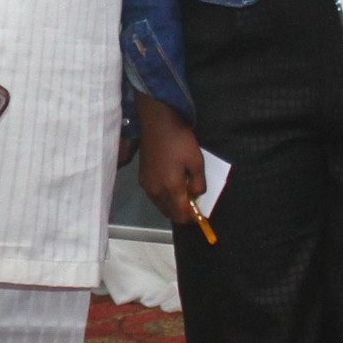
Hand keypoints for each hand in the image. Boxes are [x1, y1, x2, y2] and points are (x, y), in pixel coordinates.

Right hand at [132, 93, 205, 226]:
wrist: (157, 124)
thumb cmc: (180, 141)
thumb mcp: (197, 161)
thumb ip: (198, 183)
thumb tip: (196, 196)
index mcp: (170, 189)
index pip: (180, 215)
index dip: (191, 219)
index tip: (200, 215)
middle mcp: (156, 192)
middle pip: (170, 214)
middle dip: (182, 213)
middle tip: (193, 202)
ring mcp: (147, 186)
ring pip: (161, 206)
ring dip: (172, 205)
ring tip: (183, 192)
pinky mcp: (142, 179)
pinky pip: (155, 196)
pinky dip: (164, 197)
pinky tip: (171, 184)